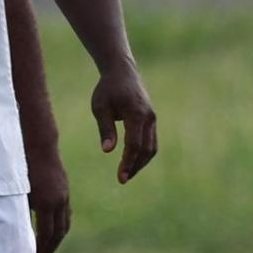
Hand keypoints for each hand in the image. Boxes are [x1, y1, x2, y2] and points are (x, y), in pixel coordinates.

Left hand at [26, 153, 71, 252]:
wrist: (39, 144)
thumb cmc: (22, 167)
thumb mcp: (18, 191)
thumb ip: (19, 210)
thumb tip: (13, 229)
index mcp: (46, 203)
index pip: (47, 234)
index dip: (43, 248)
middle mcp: (59, 201)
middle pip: (59, 232)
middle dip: (51, 247)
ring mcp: (64, 195)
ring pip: (66, 223)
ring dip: (57, 237)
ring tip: (47, 247)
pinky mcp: (65, 189)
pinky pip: (66, 213)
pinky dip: (60, 224)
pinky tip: (52, 229)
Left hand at [91, 68, 157, 183]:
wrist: (122, 72)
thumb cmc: (108, 89)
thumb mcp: (100, 107)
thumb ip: (106, 128)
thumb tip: (108, 151)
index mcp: (136, 114)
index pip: (134, 144)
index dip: (128, 162)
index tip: (120, 177)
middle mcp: (149, 117)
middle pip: (146, 149)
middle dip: (135, 166)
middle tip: (122, 179)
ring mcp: (152, 119)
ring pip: (152, 147)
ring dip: (141, 163)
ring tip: (126, 174)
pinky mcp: (151, 120)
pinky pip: (151, 141)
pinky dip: (143, 153)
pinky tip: (132, 162)